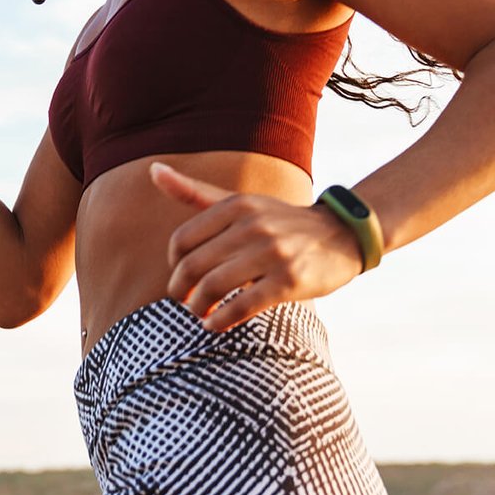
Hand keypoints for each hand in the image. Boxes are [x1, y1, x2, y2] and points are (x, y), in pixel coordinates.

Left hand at [149, 160, 365, 332]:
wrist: (341, 235)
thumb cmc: (280, 222)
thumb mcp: (239, 201)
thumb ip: (195, 192)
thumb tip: (152, 170)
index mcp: (236, 205)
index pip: (182, 240)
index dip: (174, 264)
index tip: (182, 276)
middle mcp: (252, 225)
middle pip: (193, 266)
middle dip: (181, 291)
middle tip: (185, 301)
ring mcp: (272, 253)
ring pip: (213, 287)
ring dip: (198, 308)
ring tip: (201, 313)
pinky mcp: (290, 280)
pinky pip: (242, 305)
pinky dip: (221, 320)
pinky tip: (216, 324)